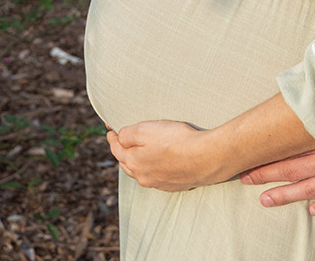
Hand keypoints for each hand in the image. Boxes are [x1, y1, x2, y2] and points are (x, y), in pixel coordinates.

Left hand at [107, 120, 230, 191]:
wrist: (205, 158)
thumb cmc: (176, 140)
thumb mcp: (147, 129)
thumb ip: (128, 134)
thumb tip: (119, 138)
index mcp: (134, 162)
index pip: (117, 149)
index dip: (112, 138)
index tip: (110, 130)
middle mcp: (143, 176)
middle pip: (127, 164)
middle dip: (123, 152)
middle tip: (121, 141)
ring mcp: (158, 183)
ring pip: (141, 172)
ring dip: (137, 162)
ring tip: (138, 153)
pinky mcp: (173, 185)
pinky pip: (157, 177)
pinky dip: (153, 169)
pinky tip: (159, 163)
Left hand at [240, 147, 314, 215]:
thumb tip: (307, 75)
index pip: (290, 155)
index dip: (267, 160)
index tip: (246, 161)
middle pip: (295, 174)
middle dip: (269, 177)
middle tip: (245, 180)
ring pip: (314, 191)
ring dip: (289, 196)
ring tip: (267, 200)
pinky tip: (313, 209)